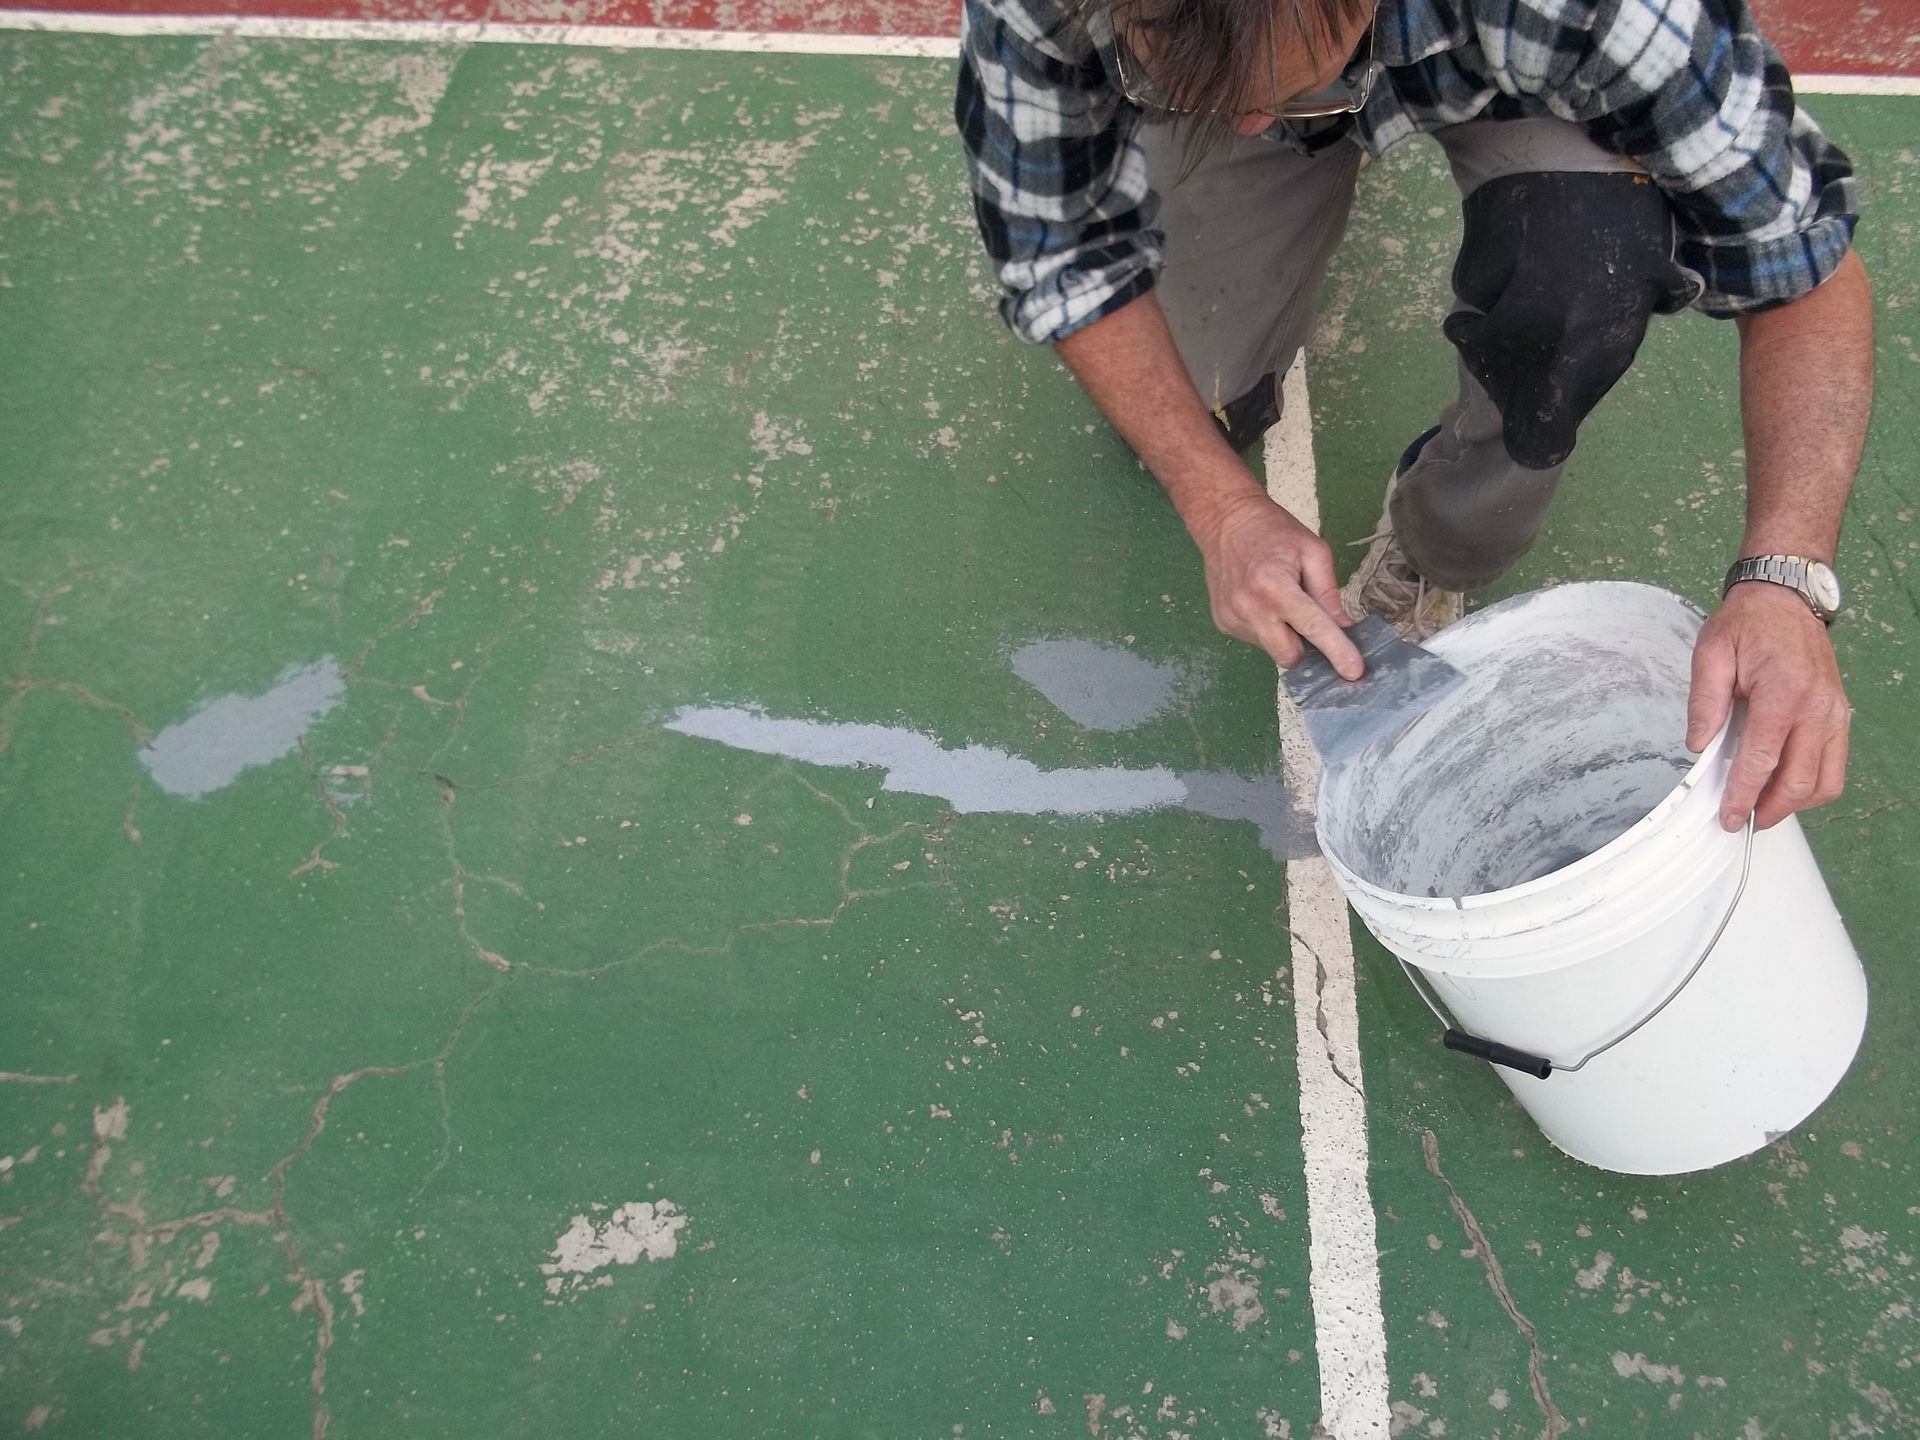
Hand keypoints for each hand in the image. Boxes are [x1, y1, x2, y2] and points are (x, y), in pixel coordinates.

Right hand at [1196, 493, 1363, 677]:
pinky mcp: (1223, 624)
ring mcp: (1232, 619)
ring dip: (1284, 636)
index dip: (1337, 651)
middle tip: (1310, 622)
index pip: (1312, 628)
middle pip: (1289, 655)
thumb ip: (1328, 592)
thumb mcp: (1312, 551)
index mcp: (1275, 586)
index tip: (1354, 672)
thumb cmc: (1273, 530)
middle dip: (1306, 648)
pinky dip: (1267, 629)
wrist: (1225, 521)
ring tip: (1279, 601)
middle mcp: (1250, 609)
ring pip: (1272, 649)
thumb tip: (1343, 628)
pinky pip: (1255, 640)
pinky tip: (1262, 603)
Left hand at [1687, 582, 1850, 830]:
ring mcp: (1834, 713)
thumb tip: (1698, 747)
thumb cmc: (1747, 624)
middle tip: (1742, 822)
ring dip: (1795, 804)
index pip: (1762, 760)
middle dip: (1770, 809)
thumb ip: (1704, 702)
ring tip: (1763, 810)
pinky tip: (1787, 788)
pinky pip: (1836, 764)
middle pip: (1799, 780)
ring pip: (1825, 780)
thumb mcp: (1711, 653)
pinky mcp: (1840, 715)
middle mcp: (1816, 708)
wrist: (1786, 598)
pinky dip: (1814, 785)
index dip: (1743, 795)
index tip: (1728, 818)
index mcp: (1782, 693)